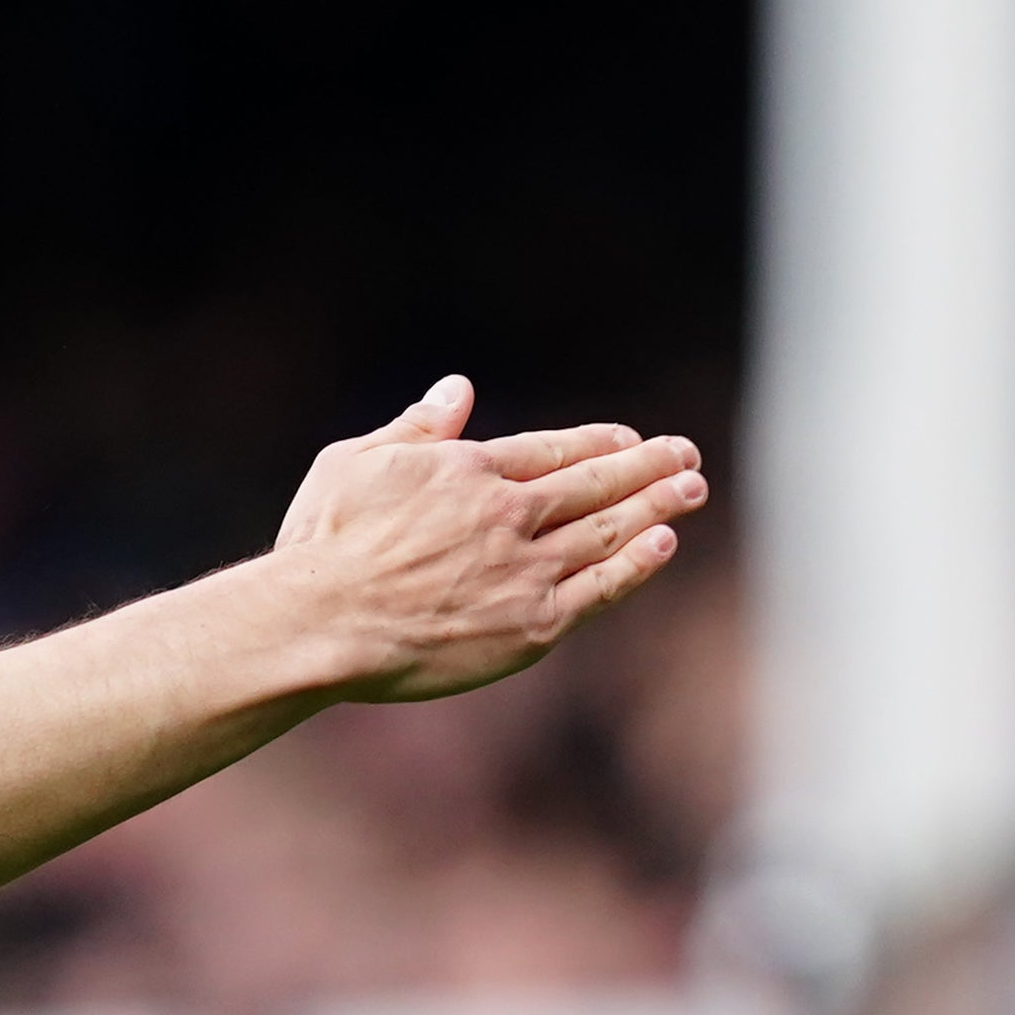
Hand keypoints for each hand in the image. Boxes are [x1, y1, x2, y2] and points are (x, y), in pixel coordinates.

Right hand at [270, 376, 705, 701]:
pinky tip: (663, 542)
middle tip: (686, 455)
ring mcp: (526, 570)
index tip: (627, 437)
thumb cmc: (323, 544)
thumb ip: (415, 427)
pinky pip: (599, 589)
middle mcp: (508, 513)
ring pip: (607, 531)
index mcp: (467, 471)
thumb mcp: (354, 463)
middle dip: (647, 465)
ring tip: (693, 488)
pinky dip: (635, 564)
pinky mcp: (531, 625)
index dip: (596, 443)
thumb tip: (458, 389)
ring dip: (657, 506)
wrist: (322, 623)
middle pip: (593, 483)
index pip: (551, 451)